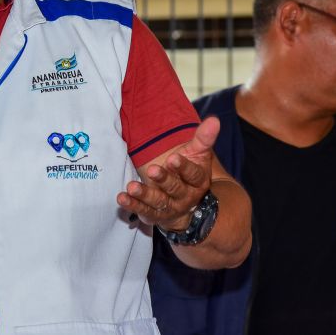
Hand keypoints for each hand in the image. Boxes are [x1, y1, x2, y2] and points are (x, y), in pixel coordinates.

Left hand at [117, 116, 219, 230]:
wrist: (186, 201)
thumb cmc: (188, 171)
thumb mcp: (197, 154)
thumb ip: (203, 138)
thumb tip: (214, 120)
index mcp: (199, 181)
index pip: (193, 175)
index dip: (183, 167)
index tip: (172, 158)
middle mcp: (186, 196)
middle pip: (175, 189)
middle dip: (164, 180)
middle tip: (152, 170)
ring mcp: (171, 207)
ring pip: (159, 202)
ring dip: (145, 195)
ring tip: (132, 186)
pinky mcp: (156, 215)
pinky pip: (144, 211)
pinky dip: (133, 205)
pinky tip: (122, 198)